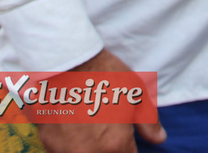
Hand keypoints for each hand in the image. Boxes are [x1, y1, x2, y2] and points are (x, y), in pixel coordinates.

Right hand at [36, 48, 166, 151]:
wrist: (64, 63)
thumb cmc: (104, 74)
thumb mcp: (135, 91)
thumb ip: (148, 121)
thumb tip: (159, 139)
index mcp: (114, 145)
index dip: (128, 149)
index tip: (125, 139)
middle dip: (110, 149)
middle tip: (107, 127)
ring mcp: (66, 152)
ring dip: (89, 147)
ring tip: (89, 125)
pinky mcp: (48, 145)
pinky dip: (71, 145)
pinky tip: (73, 126)